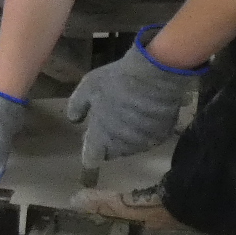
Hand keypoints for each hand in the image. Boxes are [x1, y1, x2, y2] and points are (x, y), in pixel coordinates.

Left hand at [64, 30, 204, 168]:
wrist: (154, 75)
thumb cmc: (117, 80)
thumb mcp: (89, 87)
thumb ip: (77, 106)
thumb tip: (73, 119)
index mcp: (100, 139)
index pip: (91, 159)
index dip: (90, 150)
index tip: (92, 138)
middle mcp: (122, 147)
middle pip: (113, 153)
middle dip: (110, 141)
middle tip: (112, 120)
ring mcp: (143, 144)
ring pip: (132, 146)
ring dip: (129, 137)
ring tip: (131, 115)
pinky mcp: (162, 137)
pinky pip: (150, 139)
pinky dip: (147, 131)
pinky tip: (148, 115)